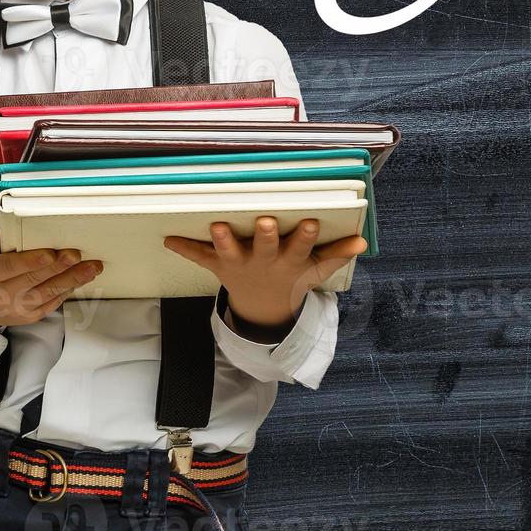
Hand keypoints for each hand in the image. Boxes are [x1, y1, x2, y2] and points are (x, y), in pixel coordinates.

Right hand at [0, 220, 103, 327]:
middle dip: (58, 267)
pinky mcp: (30, 316)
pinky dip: (68, 290)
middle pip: (34, 280)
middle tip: (77, 254)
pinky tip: (82, 278)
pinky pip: (52, 302)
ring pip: (48, 293)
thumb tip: (12, 218)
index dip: (31, 261)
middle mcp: (2, 294)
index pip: (9, 267)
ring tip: (91, 267)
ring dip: (72, 279)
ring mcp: (18, 308)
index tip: (49, 254)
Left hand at [163, 216, 365, 328]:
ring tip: (217, 226)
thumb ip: (337, 255)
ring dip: (223, 240)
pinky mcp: (219, 264)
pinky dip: (184, 249)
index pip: (300, 247)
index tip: (312, 223)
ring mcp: (239, 263)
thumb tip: (362, 241)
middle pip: (265, 248)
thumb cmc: (292, 278)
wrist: (263, 308)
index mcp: (288, 261)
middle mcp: (263, 262)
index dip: (306, 237)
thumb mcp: (316, 271)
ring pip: (230, 251)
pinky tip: (168, 239)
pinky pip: (200, 257)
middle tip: (266, 222)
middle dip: (266, 235)